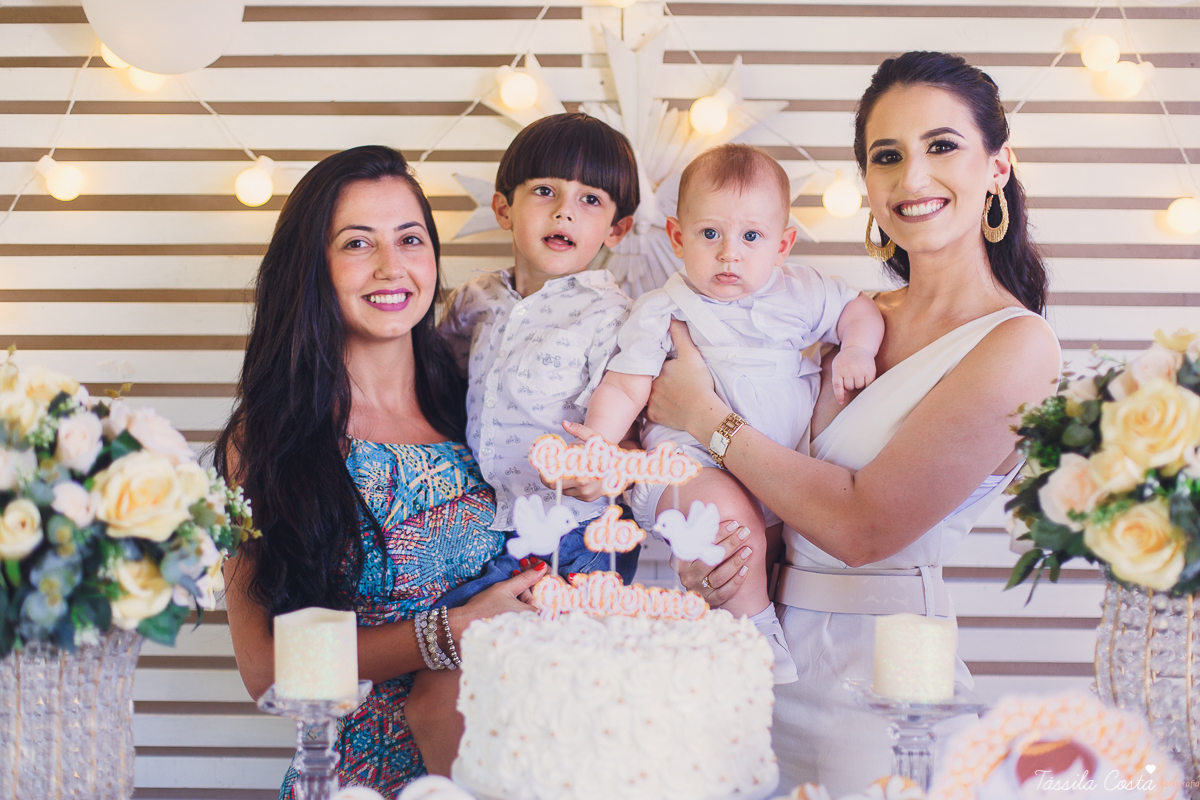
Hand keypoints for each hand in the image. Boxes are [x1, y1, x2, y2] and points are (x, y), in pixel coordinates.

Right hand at [454, 561, 544, 633]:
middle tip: (527, 565)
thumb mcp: (506, 589)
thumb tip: (542, 567)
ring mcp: (528, 627)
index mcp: (535, 616)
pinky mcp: (521, 629)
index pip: (549, 592)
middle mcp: (535, 625)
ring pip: (535, 602)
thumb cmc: (483, 610)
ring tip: (518, 573)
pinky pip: (528, 610)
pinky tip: (517, 589)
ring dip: (529, 587)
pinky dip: (525, 598)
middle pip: (543, 597)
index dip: (547, 575)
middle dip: (536, 580)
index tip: (539, 564)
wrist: (463, 627)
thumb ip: (526, 578)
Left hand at [539, 420, 608, 501]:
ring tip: (567, 469)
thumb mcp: (595, 438)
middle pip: (555, 486)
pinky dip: (571, 487)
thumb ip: (579, 430)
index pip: (552, 478)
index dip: (544, 473)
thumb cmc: (608, 452)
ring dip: (561, 482)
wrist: (624, 467)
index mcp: (580, 472)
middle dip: (551, 476)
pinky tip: (577, 476)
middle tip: (551, 467)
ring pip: (563, 490)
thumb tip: (565, 423)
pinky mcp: (588, 499)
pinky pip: (573, 494)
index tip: (542, 466)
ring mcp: (585, 494)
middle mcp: (582, 486)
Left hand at [647, 320, 721, 435]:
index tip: (662, 362)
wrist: (702, 412)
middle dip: (651, 376)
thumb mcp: (691, 354)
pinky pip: (645, 412)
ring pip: (644, 394)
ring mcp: (650, 402)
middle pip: (647, 378)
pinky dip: (648, 408)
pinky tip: (652, 405)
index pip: (651, 361)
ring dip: (648, 391)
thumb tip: (671, 317)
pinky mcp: (654, 416)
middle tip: (661, 376)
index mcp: (657, 369)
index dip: (655, 360)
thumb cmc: (697, 383)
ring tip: (657, 390)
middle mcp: (649, 385)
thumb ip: (680, 335)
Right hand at [670, 519, 752, 606]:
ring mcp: (699, 589)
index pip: (699, 544)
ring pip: (720, 576)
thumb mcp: (695, 544)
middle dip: (730, 544)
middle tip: (744, 532)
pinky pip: (725, 592)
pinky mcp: (711, 600)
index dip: (717, 533)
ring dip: (735, 562)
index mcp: (680, 559)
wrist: (700, 586)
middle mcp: (688, 576)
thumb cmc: (699, 558)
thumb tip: (708, 508)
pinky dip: (736, 581)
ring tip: (748, 549)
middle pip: (710, 560)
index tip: (733, 523)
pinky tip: (746, 569)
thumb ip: (699, 530)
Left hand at [830, 345, 876, 404]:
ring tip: (858, 375)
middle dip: (850, 385)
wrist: (858, 347)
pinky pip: (868, 384)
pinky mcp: (870, 371)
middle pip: (849, 387)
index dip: (839, 396)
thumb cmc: (845, 359)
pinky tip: (865, 378)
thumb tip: (844, 393)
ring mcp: (860, 370)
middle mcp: (849, 370)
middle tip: (851, 377)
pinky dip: (867, 384)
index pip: (837, 386)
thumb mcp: (837, 366)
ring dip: (858, 384)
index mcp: (838, 369)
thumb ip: (837, 379)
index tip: (842, 402)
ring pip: (859, 387)